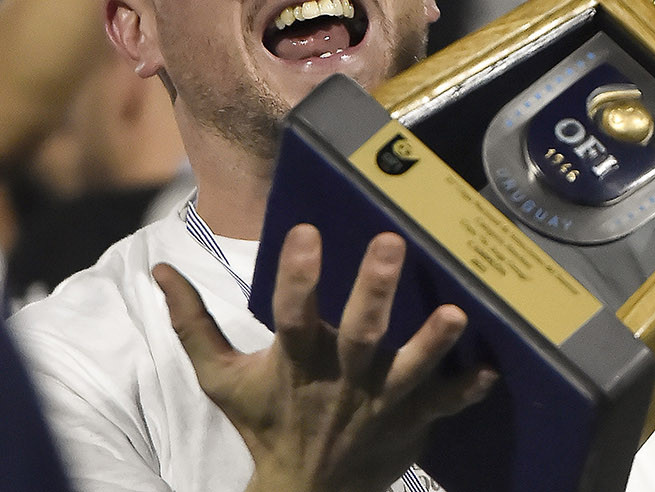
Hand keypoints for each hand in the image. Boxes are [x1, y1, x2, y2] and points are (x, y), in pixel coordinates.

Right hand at [153, 225, 495, 491]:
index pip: (293, 313)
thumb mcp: (221, 379)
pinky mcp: (411, 422)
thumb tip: (160, 271)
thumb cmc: (265, 424)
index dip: (298, 274)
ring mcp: (380, 403)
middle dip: (374, 290)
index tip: (307, 232)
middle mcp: (342, 379)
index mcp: (297, 362)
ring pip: (410, 370)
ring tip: (455, 311)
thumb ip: (193, 323)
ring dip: (433, 343)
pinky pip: (446, 405)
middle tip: (392, 243)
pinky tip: (494, 367)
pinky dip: (469, 389)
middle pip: (360, 332)